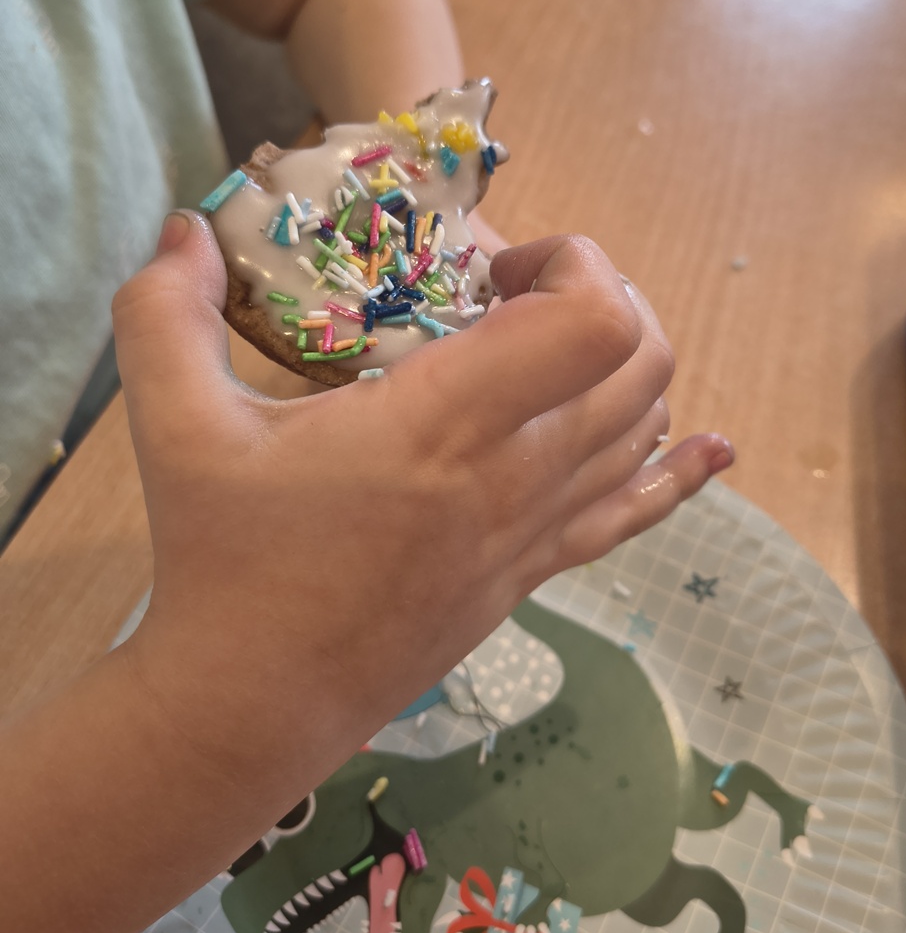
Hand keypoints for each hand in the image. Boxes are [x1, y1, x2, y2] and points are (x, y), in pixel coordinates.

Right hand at [112, 215, 732, 774]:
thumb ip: (165, 313)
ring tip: (557, 342)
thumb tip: (180, 226)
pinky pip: (634, 518)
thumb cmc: (221, 561)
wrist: (252, 706)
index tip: (496, 267)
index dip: (575, 263)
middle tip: (518, 293)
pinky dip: (681, 474)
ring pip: (647, 427)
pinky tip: (714, 449)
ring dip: (629, 360)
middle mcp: (515, 478)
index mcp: (445, 427)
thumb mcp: (175, 427)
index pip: (594, 322)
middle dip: (604, 293)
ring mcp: (535, 534)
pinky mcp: (531, 576)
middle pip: (642, 359)